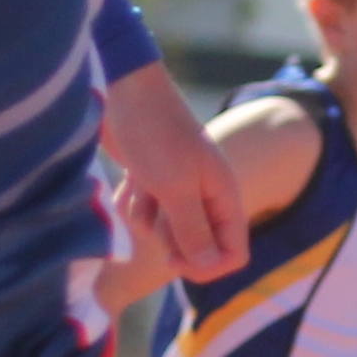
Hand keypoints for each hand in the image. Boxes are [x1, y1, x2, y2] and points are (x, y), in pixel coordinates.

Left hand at [98, 58, 245, 282]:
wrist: (122, 90)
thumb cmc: (154, 132)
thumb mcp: (175, 186)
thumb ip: (193, 229)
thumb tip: (210, 265)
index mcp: (224, 194)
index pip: (233, 253)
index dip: (207, 266)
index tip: (173, 259)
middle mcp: (204, 196)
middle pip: (193, 248)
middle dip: (167, 235)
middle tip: (157, 201)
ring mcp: (175, 190)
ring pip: (161, 233)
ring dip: (144, 213)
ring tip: (141, 178)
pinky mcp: (149, 184)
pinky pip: (139, 215)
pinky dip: (129, 199)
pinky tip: (130, 173)